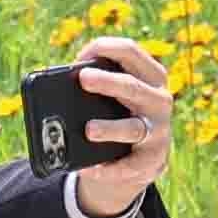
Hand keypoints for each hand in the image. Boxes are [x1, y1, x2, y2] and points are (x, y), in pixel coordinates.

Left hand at [58, 34, 176, 217]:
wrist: (139, 160)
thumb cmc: (118, 115)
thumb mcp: (115, 95)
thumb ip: (98, 83)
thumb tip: (58, 83)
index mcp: (151, 76)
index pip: (131, 51)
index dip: (105, 48)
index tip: (79, 58)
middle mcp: (159, 100)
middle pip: (133, 87)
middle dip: (107, 82)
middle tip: (83, 79)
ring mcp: (158, 131)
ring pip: (133, 128)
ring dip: (110, 128)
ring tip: (89, 130)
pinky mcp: (153, 160)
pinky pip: (130, 165)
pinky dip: (109, 168)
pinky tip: (89, 169)